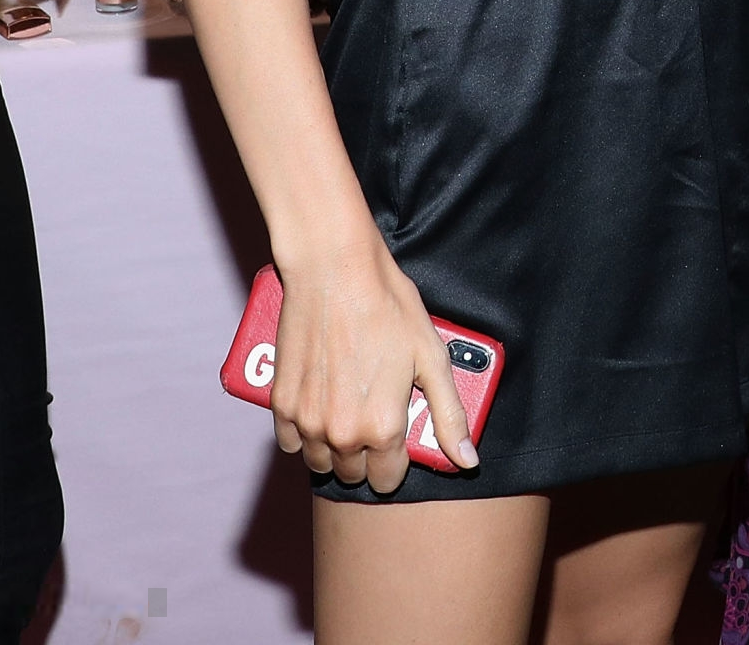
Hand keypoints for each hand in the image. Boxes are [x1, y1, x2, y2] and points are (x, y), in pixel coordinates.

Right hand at [269, 233, 476, 490]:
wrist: (334, 269)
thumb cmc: (387, 305)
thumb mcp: (432, 356)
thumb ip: (450, 415)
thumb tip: (466, 460)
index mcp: (382, 427)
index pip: (387, 480)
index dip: (397, 460)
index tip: (398, 435)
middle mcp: (341, 434)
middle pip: (353, 473)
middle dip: (366, 452)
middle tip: (375, 411)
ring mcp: (306, 421)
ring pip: (321, 461)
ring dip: (334, 445)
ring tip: (349, 405)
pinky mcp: (281, 403)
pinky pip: (291, 442)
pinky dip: (304, 431)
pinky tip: (321, 401)